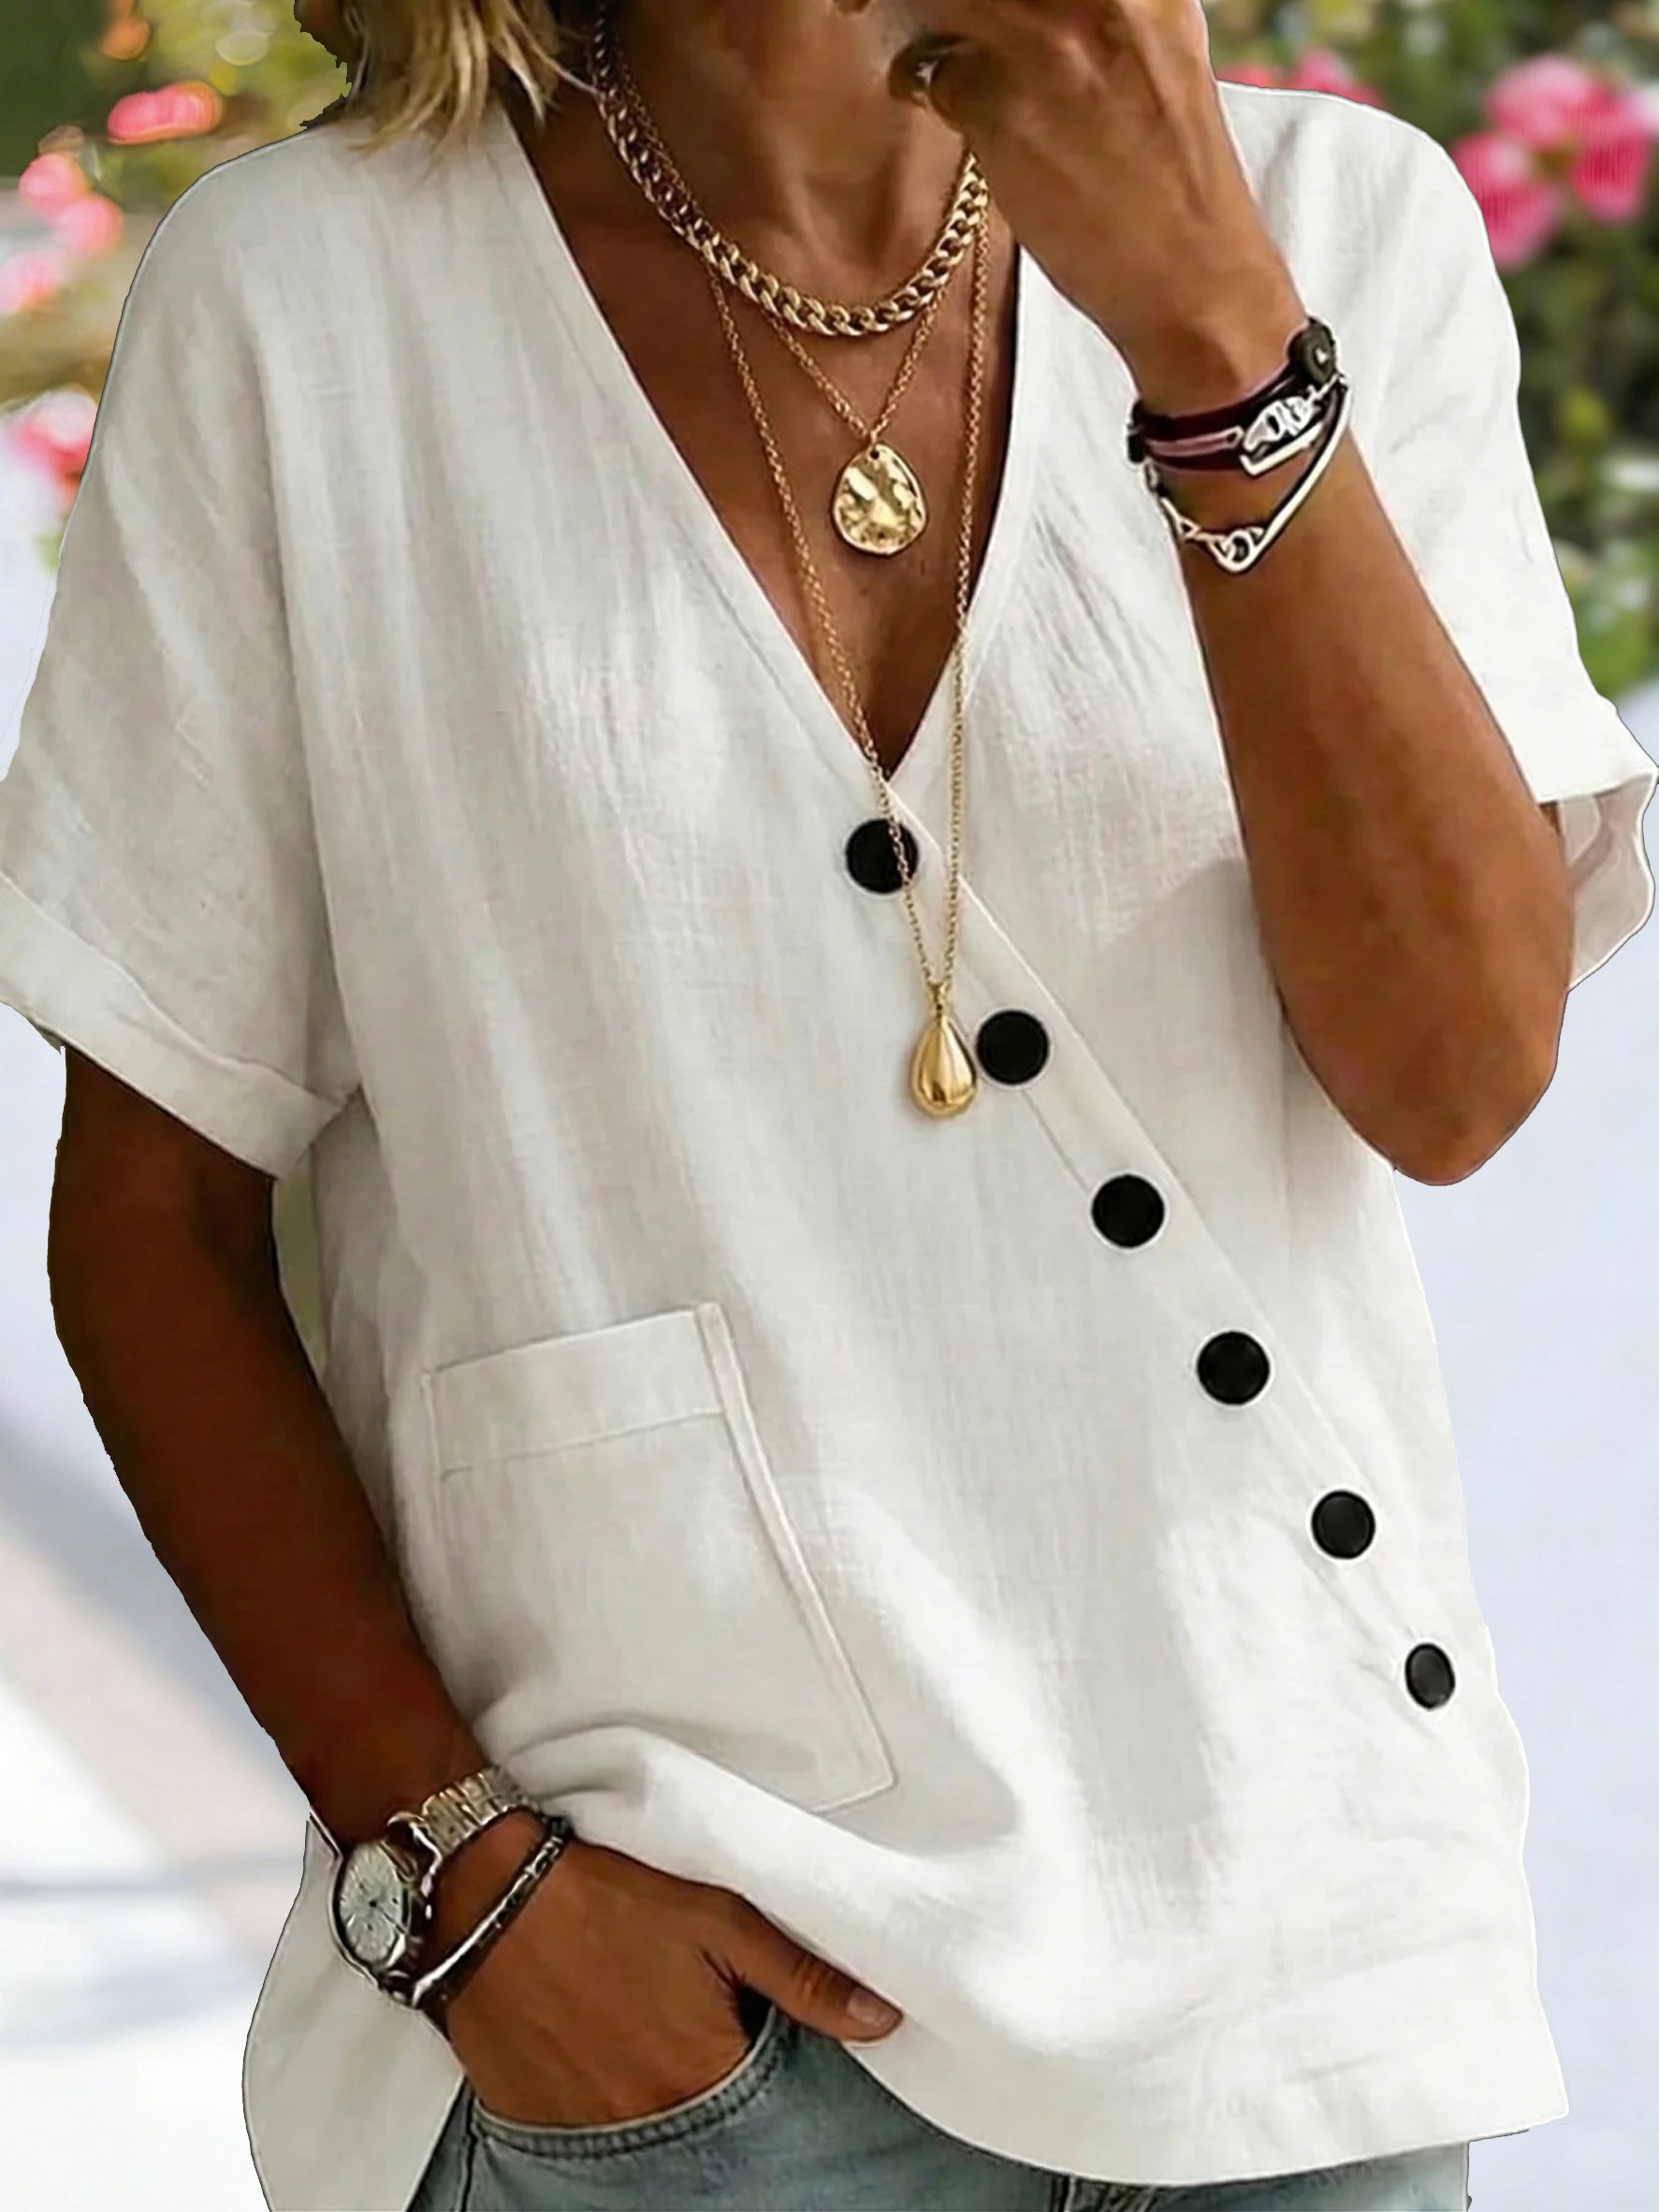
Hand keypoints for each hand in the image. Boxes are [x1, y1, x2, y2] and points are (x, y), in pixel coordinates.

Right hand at [427, 1818, 903, 2129]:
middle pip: (703, 2130)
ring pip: (647, 2137)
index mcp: (698, 2076)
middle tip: (690, 2030)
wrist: (486, 1896)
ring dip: (658, 2097)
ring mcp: (584, 2131)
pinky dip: (604, 2103)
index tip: (751, 2039)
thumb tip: (883, 2021)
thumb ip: (803, 1978)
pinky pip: (587, 2139)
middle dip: (713, 2091)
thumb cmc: (607, 1899)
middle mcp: (643, 2120)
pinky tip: (603, 2054)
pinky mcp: (535, 2122)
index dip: (763, 2074)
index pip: (761, 2113)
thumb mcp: (718, 1919)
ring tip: (645, 2036)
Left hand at [839, 0, 1309, 408]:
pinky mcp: (1001, 105)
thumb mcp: (1158, 41)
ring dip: (913, 8)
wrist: (1193, 273)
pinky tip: (955, 111)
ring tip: (930, 46)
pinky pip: (930, 68)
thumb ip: (1093, 4)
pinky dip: (926, 86)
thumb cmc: (1171, 168)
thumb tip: (1014, 0)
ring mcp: (1046, 39)